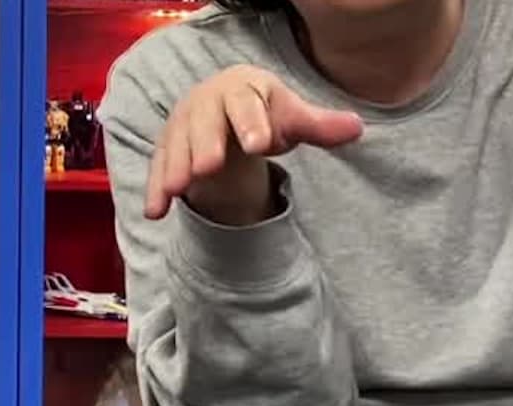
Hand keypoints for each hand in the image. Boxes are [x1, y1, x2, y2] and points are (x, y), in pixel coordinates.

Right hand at [144, 65, 363, 223]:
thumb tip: (357, 128)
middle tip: (208, 167)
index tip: (261, 144)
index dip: (252, 122)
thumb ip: (319, 126)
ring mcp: (183, 126)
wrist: (223, 107)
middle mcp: (207, 102)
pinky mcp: (167, 150)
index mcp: (242, 88)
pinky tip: (155, 212)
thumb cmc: (263, 113)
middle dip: (206, 144)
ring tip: (178, 188)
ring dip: (176, 167)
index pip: (246, 103)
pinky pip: (159, 168)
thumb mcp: (291, 117)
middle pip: (205, 122)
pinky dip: (155, 189)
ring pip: (177, 145)